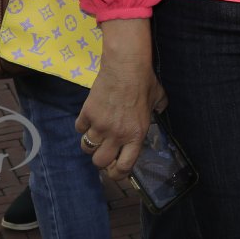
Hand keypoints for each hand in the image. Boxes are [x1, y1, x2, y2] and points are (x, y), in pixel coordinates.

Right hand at [75, 20, 163, 179]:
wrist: (125, 65)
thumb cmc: (144, 81)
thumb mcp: (158, 97)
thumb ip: (158, 108)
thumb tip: (160, 110)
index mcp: (136, 135)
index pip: (124, 167)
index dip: (117, 173)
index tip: (115, 169)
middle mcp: (117, 135)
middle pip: (100, 163)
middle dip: (101, 160)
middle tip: (104, 150)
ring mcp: (100, 125)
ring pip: (87, 147)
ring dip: (91, 143)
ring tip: (97, 133)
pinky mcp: (87, 113)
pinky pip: (80, 128)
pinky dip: (83, 125)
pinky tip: (90, 117)